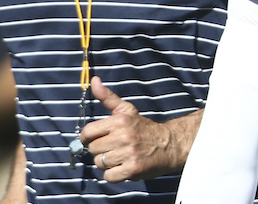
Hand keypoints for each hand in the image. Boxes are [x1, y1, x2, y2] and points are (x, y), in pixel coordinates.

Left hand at [80, 76, 201, 182]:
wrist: (169, 145)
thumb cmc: (144, 128)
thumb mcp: (127, 110)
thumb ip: (108, 97)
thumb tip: (94, 80)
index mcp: (119, 121)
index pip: (88, 132)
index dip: (88, 138)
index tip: (95, 139)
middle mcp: (123, 136)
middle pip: (93, 149)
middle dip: (101, 150)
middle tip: (114, 148)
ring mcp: (128, 154)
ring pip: (100, 163)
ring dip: (107, 163)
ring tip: (120, 157)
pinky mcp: (132, 169)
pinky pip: (109, 176)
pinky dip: (114, 174)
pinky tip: (123, 167)